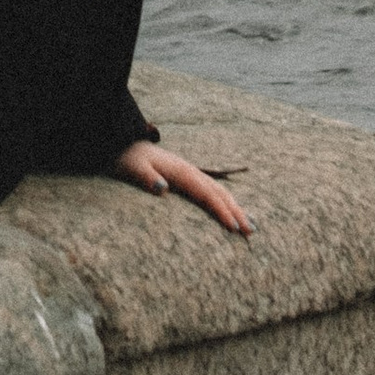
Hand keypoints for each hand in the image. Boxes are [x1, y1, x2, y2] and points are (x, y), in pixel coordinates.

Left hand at [115, 142, 250, 235]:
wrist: (122, 143)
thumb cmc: (127, 158)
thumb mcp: (132, 167)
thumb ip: (146, 177)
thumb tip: (163, 188)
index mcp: (180, 171)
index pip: (206, 193)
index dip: (221, 211)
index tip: (234, 229)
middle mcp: (190, 171)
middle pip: (219, 192)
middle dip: (236, 211)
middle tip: (251, 232)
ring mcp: (189, 172)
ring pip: (218, 190)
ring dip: (235, 206)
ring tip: (251, 225)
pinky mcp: (186, 177)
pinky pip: (211, 189)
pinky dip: (225, 201)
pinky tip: (230, 210)